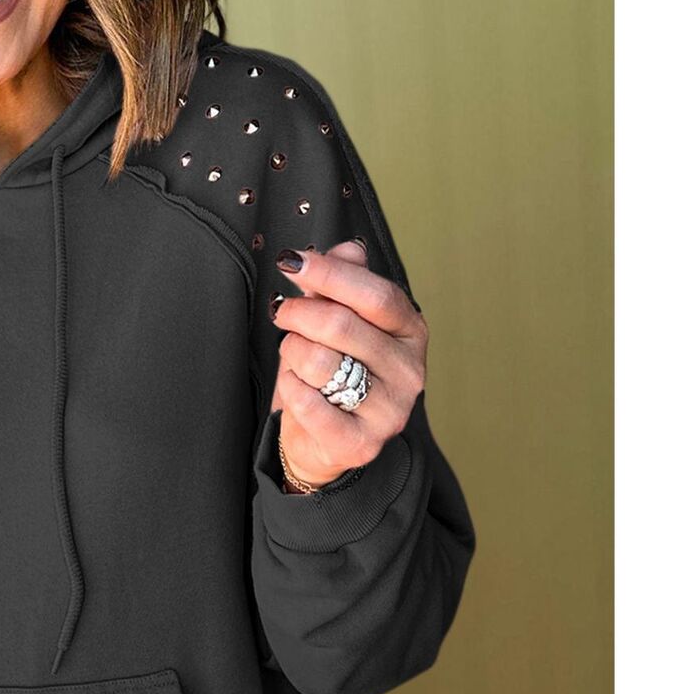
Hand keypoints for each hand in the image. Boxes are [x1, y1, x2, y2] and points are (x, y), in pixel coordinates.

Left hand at [270, 240, 427, 487]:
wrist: (324, 440)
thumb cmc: (335, 370)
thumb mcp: (340, 319)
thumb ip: (342, 283)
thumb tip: (346, 250)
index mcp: (411, 332)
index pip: (376, 295)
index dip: (329, 274)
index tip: (292, 261)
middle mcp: (409, 371)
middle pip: (342, 325)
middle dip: (298, 313)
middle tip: (282, 313)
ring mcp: (389, 410)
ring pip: (320, 362)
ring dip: (293, 353)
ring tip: (296, 358)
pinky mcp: (361, 443)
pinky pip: (307, 403)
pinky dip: (290, 389)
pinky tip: (297, 389)